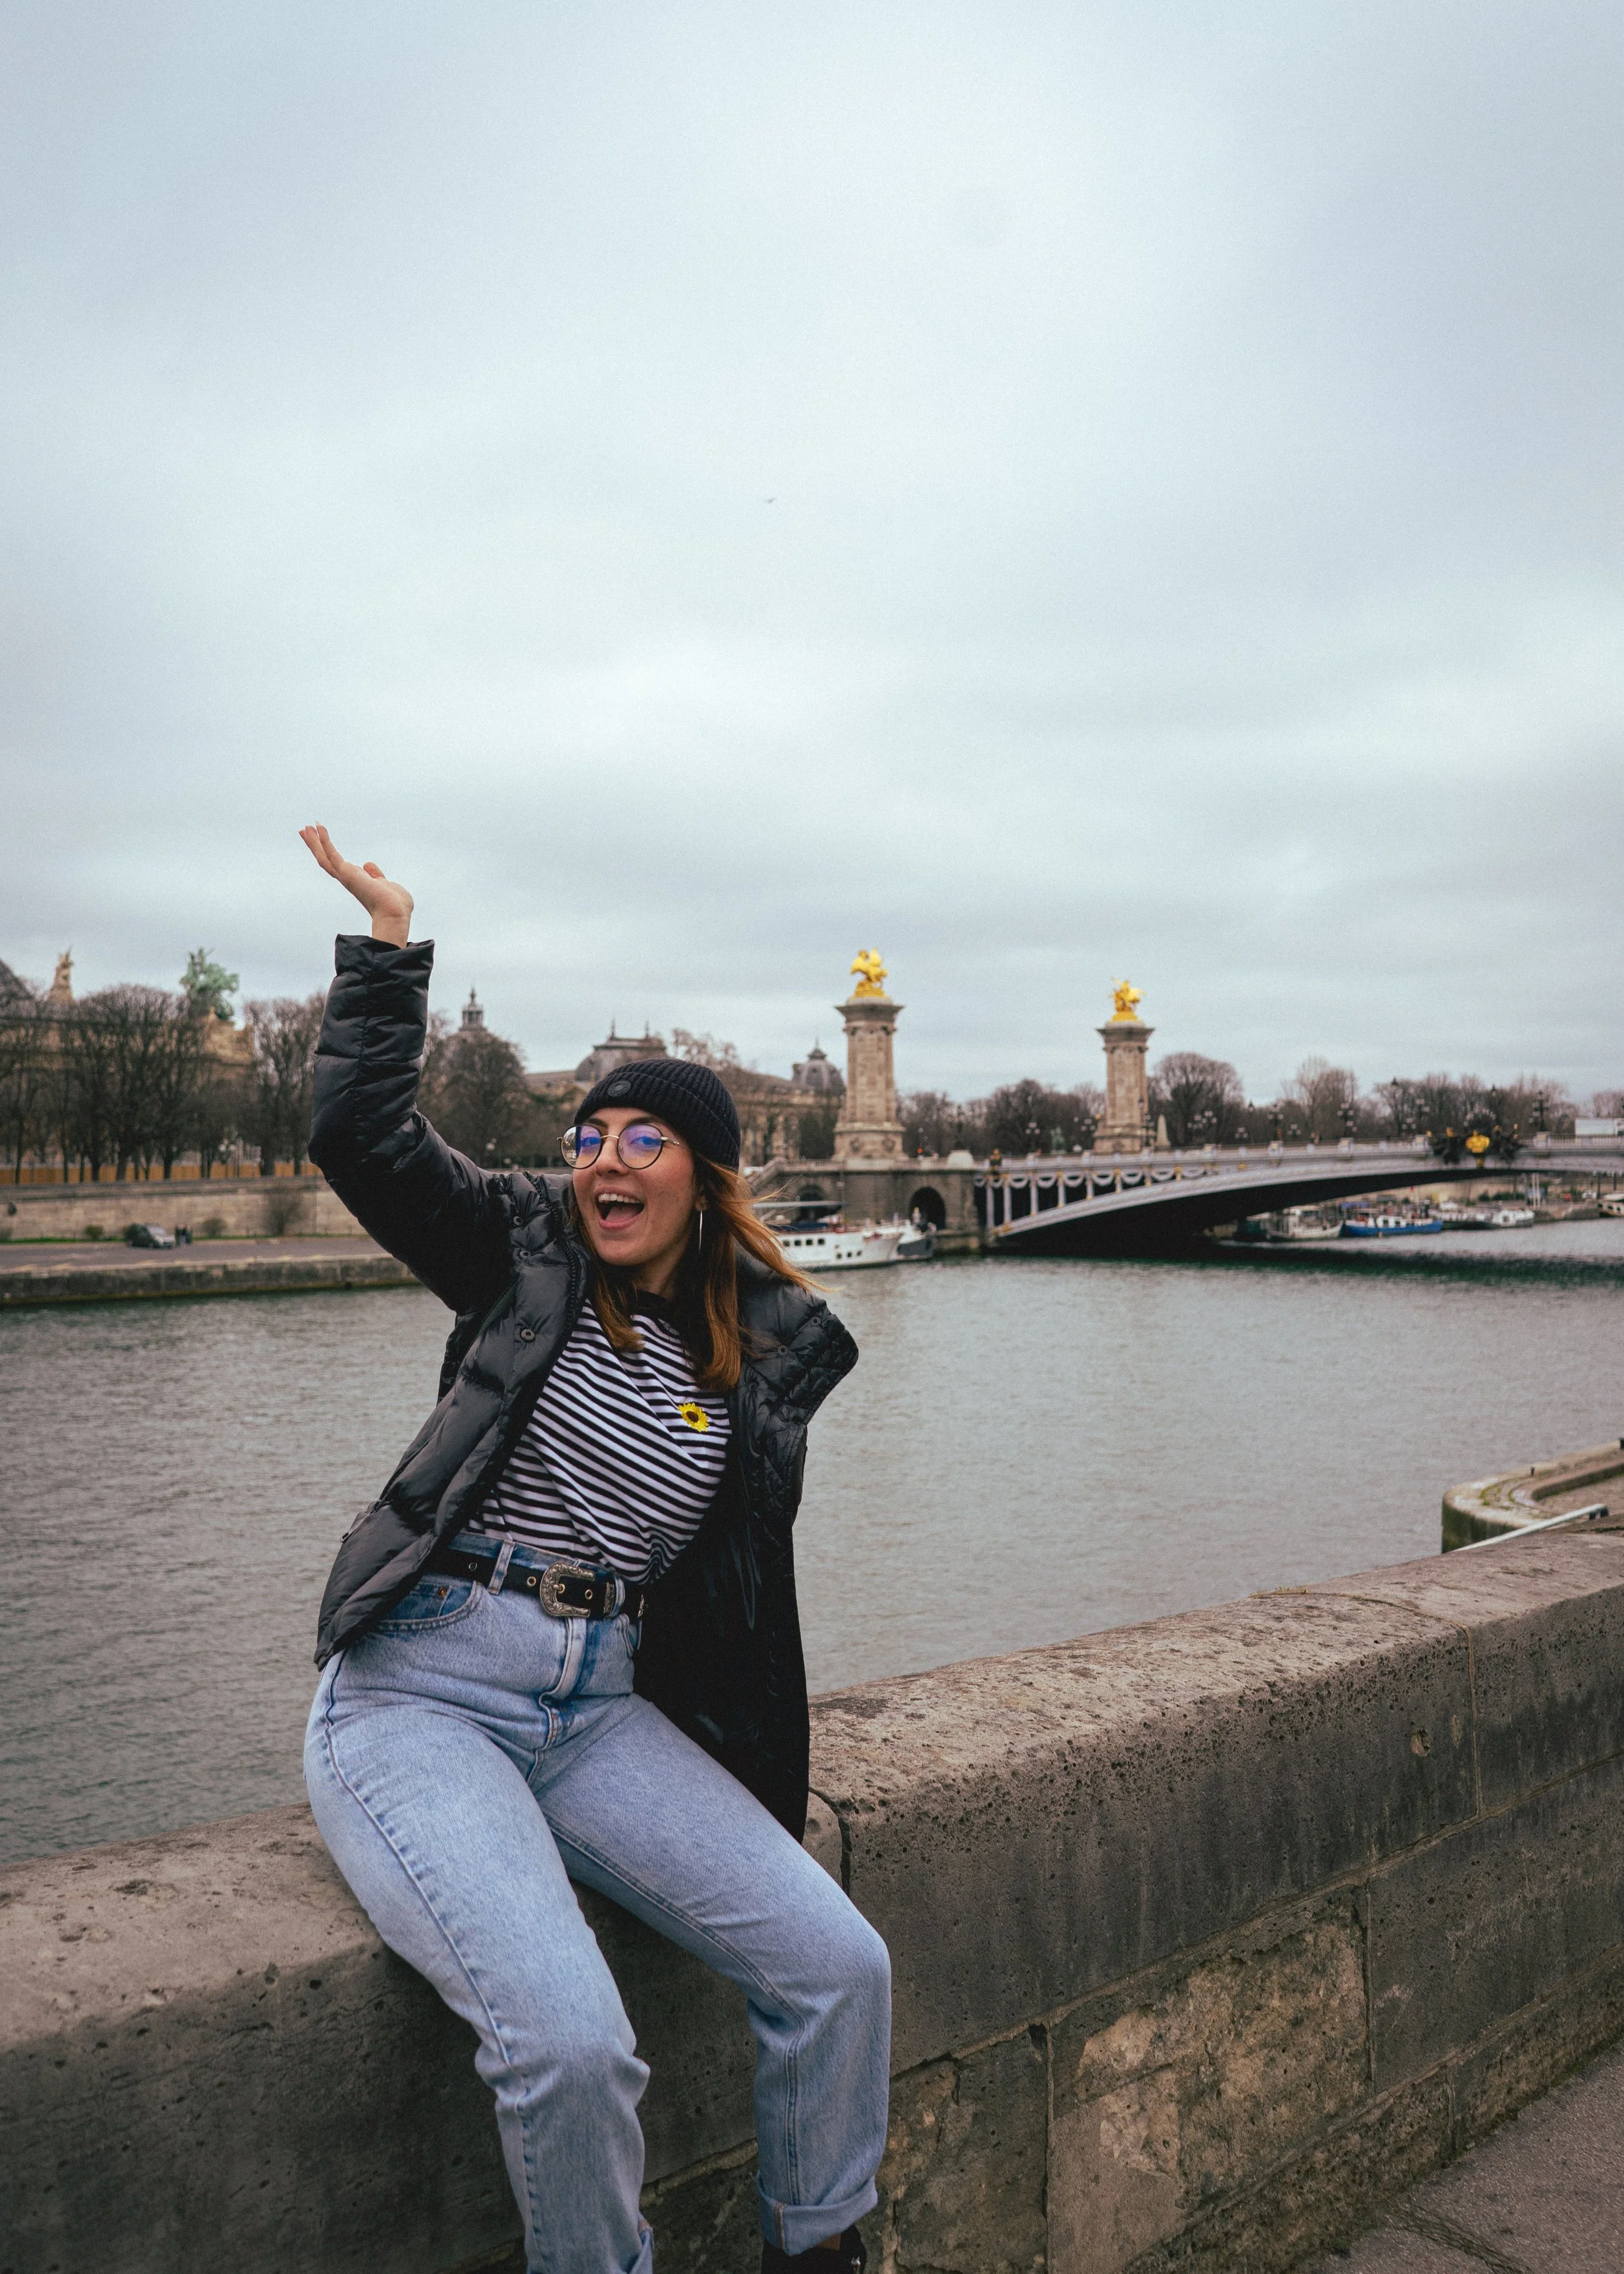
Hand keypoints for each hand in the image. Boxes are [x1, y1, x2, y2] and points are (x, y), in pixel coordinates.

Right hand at [299, 826, 414, 946]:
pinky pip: (332, 855)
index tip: (322, 841)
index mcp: (356, 881)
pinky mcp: (346, 874)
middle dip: (315, 845)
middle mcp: (348, 879)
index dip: (329, 852)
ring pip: (324, 857)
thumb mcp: (385, 884)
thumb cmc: (395, 905)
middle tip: (305, 830)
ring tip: (307, 827)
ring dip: (315, 842)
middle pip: (326, 860)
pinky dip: (325, 841)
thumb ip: (376, 875)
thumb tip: (367, 865)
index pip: (338, 864)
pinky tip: (320, 829)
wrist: (395, 914)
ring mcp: (346, 877)